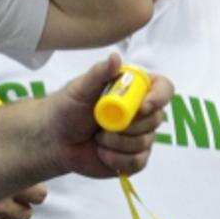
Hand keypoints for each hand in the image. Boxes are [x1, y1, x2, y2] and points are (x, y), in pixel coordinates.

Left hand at [47, 54, 171, 177]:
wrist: (56, 139)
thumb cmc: (67, 108)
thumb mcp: (80, 89)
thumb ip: (99, 73)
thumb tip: (115, 57)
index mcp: (133, 90)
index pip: (164, 88)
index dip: (159, 97)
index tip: (142, 107)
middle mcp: (141, 112)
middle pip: (157, 118)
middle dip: (127, 124)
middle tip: (101, 123)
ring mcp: (140, 136)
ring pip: (145, 142)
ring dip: (115, 142)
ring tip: (96, 136)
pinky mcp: (135, 158)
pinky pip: (137, 162)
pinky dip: (116, 158)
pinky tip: (100, 152)